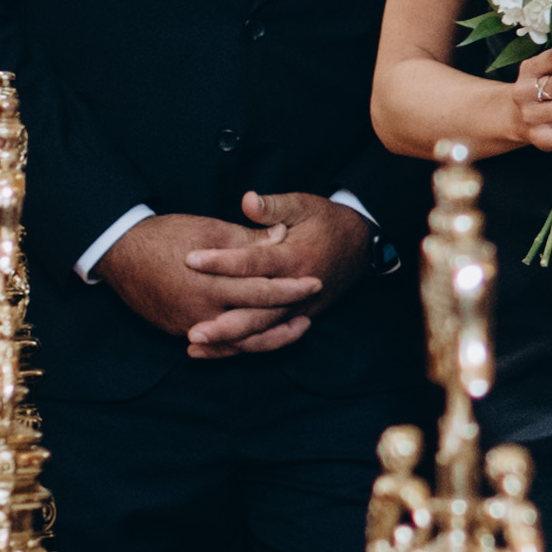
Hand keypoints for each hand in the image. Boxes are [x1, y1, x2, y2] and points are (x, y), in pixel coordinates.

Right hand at [98, 209, 325, 357]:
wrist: (121, 253)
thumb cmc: (167, 235)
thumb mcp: (210, 229)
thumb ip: (248, 239)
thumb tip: (282, 236)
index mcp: (213, 283)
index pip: (262, 291)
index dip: (291, 287)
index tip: (314, 281)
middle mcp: (202, 311)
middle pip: (254, 321)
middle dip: (286, 316)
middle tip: (312, 310)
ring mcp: (189, 325)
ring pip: (238, 342)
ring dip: (269, 338)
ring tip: (295, 329)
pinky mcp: (179, 330)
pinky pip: (217, 345)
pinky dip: (240, 344)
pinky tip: (258, 338)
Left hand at [184, 189, 370, 364]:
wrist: (361, 247)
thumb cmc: (327, 223)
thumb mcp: (305, 206)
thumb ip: (274, 207)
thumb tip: (247, 200)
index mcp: (296, 257)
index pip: (254, 262)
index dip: (222, 261)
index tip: (190, 260)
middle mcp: (297, 290)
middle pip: (258, 311)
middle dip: (224, 323)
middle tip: (192, 329)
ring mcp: (298, 309)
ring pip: (261, 332)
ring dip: (229, 341)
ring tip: (195, 345)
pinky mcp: (296, 320)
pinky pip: (267, 340)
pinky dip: (240, 348)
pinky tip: (211, 351)